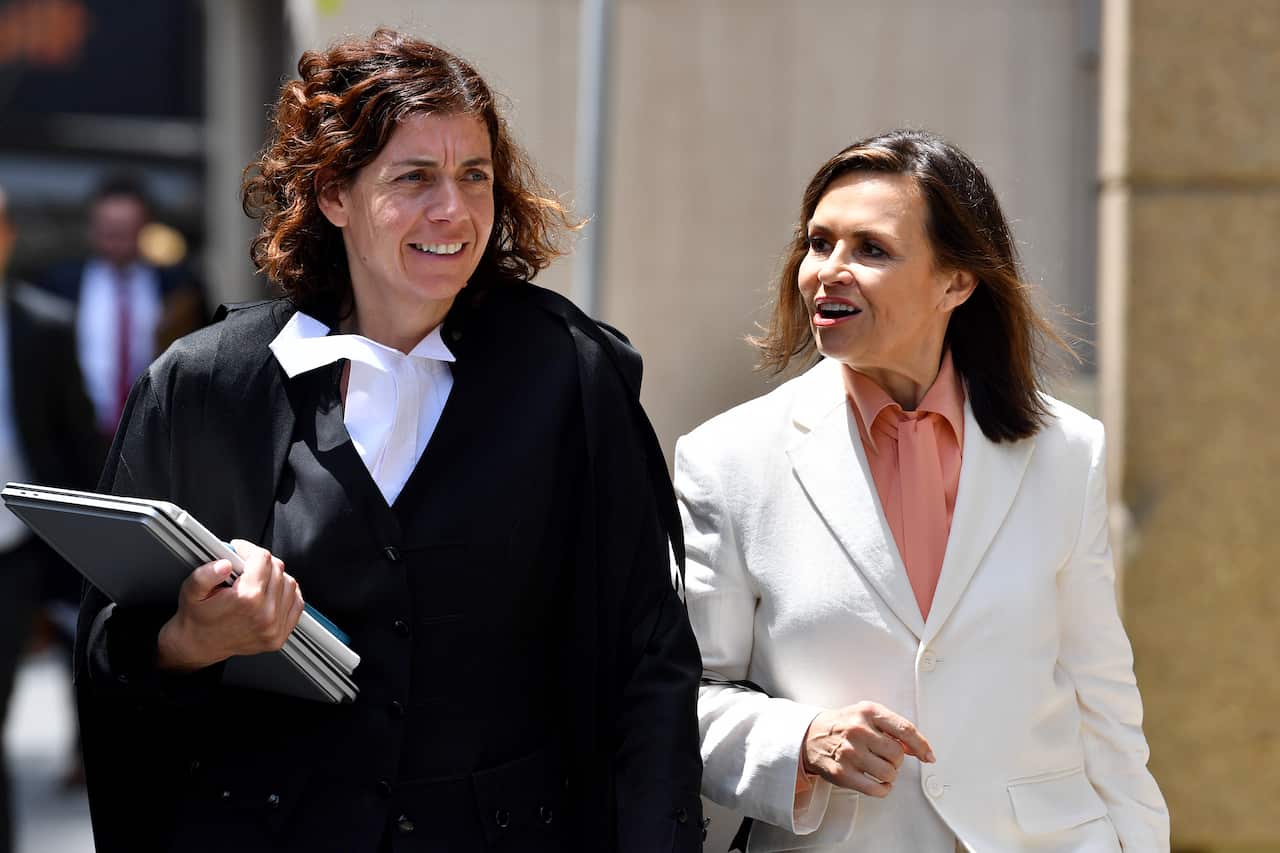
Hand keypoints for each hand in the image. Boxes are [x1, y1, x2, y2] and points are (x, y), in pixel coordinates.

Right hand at [156, 540, 304, 671]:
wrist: (199, 645)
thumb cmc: (197, 617)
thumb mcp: (192, 590)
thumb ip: (205, 574)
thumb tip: (225, 564)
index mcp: (246, 599)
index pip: (262, 558)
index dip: (249, 550)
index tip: (239, 551)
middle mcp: (266, 614)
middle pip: (277, 569)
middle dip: (261, 562)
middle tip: (245, 566)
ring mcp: (275, 627)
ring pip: (289, 584)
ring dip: (275, 577)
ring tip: (256, 580)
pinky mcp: (280, 635)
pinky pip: (296, 603)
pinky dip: (287, 594)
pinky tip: (271, 593)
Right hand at [801, 701, 934, 797]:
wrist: (810, 735)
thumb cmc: (842, 725)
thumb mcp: (866, 715)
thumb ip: (893, 728)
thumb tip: (918, 748)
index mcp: (868, 712)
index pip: (905, 729)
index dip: (921, 745)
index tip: (928, 756)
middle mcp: (858, 731)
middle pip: (897, 754)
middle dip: (897, 760)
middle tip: (887, 757)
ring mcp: (849, 753)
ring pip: (888, 773)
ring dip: (889, 775)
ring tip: (880, 768)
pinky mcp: (843, 773)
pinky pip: (875, 789)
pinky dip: (883, 789)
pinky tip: (878, 782)